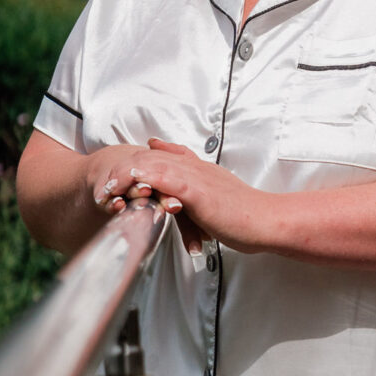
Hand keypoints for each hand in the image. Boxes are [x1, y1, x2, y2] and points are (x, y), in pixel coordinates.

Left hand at [100, 137, 268, 255]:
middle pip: (154, 157)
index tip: (135, 159)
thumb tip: (194, 201)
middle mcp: (196, 169)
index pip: (171, 154)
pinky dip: (144, 180)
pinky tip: (130, 184)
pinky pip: (164, 179)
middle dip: (129, 166)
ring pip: (154, 165)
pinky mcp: (195, 191)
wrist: (266, 220)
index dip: (150, 156)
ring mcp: (195, 177)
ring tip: (109, 185)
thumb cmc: (247, 217)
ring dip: (129, 173)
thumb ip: (207, 194)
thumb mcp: (223, 199)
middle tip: (109, 179)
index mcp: (203, 171)